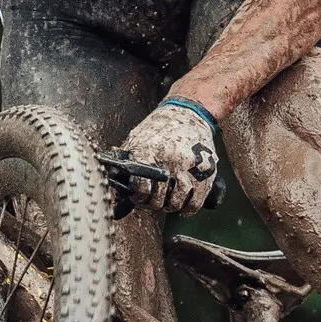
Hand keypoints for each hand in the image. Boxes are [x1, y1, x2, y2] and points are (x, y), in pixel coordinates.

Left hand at [118, 96, 219, 214]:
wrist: (188, 113)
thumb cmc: (158, 129)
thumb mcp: (136, 142)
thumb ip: (124, 166)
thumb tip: (113, 195)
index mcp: (149, 152)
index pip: (140, 188)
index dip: (138, 197)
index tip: (139, 196)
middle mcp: (170, 161)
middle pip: (158, 199)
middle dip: (153, 203)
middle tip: (153, 200)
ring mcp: (190, 167)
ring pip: (177, 203)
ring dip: (170, 206)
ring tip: (168, 201)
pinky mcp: (207, 172)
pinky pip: (196, 202)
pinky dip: (188, 208)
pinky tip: (183, 206)